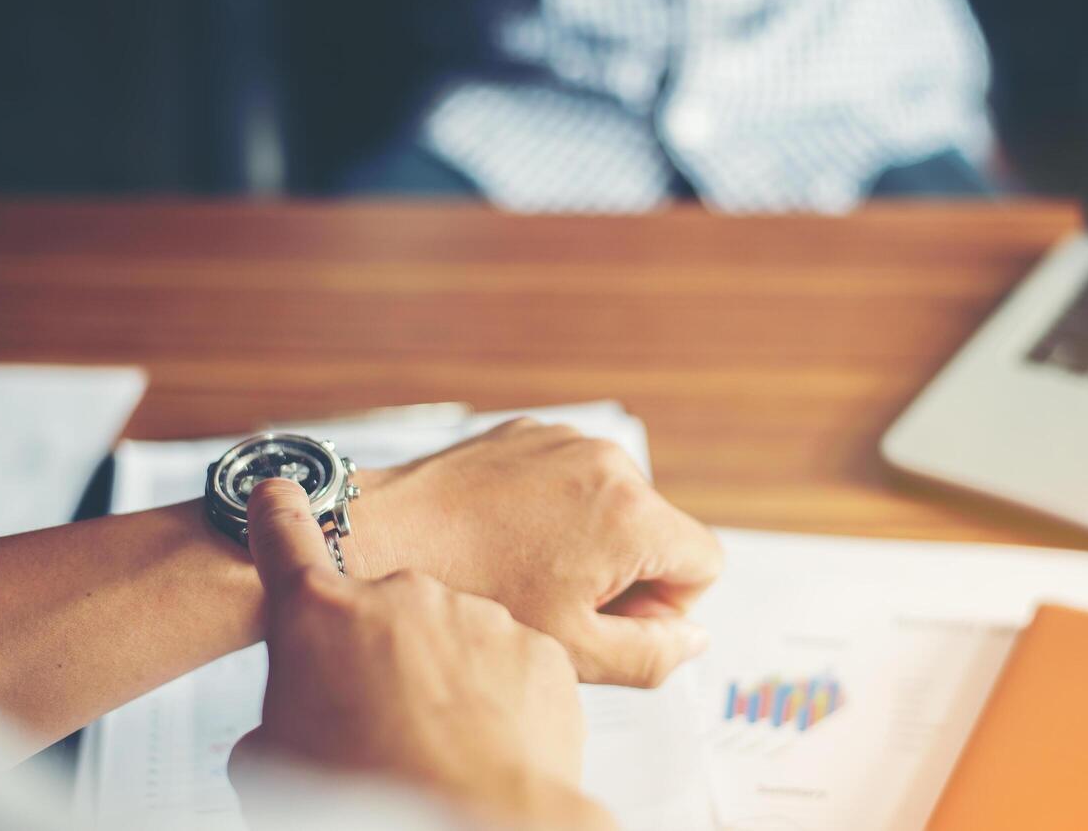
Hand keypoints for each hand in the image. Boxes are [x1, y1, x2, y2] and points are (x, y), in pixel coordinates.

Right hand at [232, 479, 614, 830]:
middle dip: (384, 654)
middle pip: (386, 612)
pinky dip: (502, 698)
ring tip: (440, 745)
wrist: (471, 825)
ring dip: (447, 678)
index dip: (278, 516)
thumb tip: (283, 729)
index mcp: (323, 617)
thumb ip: (277, 720)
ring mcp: (479, 616)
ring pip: (456, 637)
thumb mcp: (273, 764)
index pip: (286, 541)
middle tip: (382, 719)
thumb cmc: (366, 800)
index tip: (278, 492)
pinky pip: (512, 664)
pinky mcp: (538, 648)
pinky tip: (487, 745)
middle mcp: (403, 597)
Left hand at [347, 419, 723, 687]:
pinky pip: (572, 477)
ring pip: (615, 504)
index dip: (668, 607)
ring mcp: (567, 439)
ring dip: (590, 540)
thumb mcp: (572, 650)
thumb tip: (693, 638)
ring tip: (526, 570)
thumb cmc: (470, 592)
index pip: (704, 562)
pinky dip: (555, 510)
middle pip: (660, 530)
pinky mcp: (530, 431)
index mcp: (631, 514)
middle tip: (562, 603)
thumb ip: (653, 655)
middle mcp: (609, 462)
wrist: (383, 534)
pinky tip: (505, 540)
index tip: (611, 619)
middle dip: (627, 572)